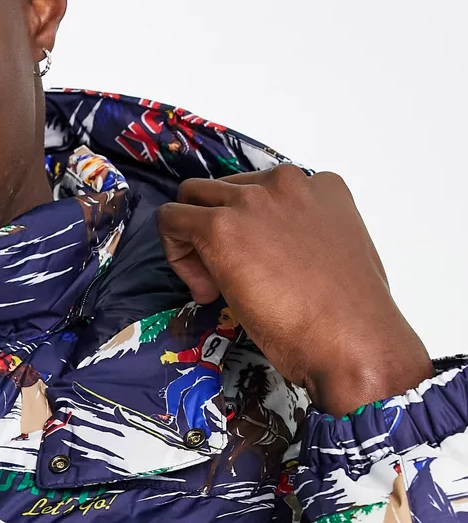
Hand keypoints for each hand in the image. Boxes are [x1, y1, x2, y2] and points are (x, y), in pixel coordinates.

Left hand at [157, 165, 431, 415]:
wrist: (353, 340)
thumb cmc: (350, 317)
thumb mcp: (334, 257)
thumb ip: (303, 241)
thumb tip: (275, 258)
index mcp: (321, 187)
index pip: (262, 191)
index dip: (250, 231)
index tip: (257, 269)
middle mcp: (287, 182)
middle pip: (223, 191)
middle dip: (215, 230)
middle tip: (227, 280)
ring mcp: (252, 201)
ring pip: (191, 197)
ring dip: (192, 239)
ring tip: (214, 285)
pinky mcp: (221, 226)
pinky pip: (170, 220)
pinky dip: (176, 253)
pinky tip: (206, 290)